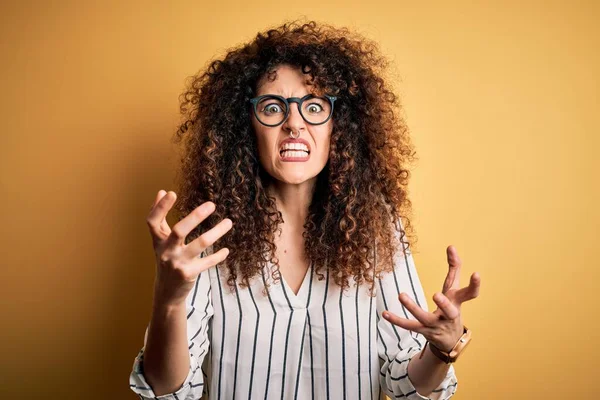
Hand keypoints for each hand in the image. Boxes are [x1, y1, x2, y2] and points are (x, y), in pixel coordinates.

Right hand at [146, 190, 232, 306]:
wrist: (167, 292)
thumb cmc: (166, 259)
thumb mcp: (160, 240)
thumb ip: (160, 217)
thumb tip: (161, 191)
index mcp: (158, 241)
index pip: (152, 222)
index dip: (159, 207)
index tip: (171, 192)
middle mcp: (166, 251)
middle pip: (178, 230)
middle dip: (195, 217)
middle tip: (212, 204)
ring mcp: (177, 263)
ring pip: (200, 244)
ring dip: (216, 232)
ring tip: (229, 222)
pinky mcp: (189, 274)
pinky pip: (208, 262)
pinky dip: (218, 255)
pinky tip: (226, 250)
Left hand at [382, 245, 480, 351]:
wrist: (451, 340)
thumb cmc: (452, 307)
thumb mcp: (454, 289)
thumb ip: (454, 268)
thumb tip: (451, 245)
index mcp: (457, 302)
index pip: (470, 294)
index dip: (474, 285)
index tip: (476, 273)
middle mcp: (449, 315)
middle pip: (450, 311)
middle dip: (444, 304)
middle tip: (436, 295)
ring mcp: (436, 325)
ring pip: (424, 318)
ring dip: (413, 308)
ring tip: (401, 295)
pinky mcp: (424, 331)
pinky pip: (409, 326)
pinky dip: (397, 320)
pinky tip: (385, 313)